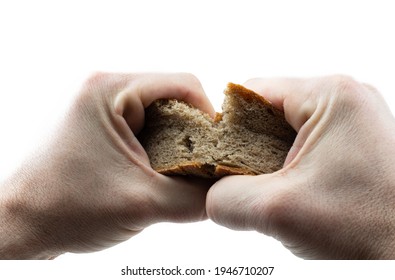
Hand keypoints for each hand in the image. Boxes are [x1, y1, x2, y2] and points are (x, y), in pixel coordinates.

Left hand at [0, 72, 214, 258]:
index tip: (219, 149)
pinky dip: (160, 149)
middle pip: (173, 99)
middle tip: (202, 166)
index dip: (209, 116)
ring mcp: (100, 107)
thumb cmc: (65, 208)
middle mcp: (104, 90)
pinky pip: (144, 128)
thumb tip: (225, 192)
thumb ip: (195, 199)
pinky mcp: (100, 125)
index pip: (183, 85)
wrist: (20, 226)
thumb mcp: (143, 205)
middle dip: (193, 134)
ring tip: (180, 174)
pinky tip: (160, 173)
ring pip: (160, 116)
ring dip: (177, 144)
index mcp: (110, 91)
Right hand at [207, 75, 394, 258]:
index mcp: (330, 95)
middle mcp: (343, 100)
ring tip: (264, 190)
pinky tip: (285, 191)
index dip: (228, 123)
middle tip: (239, 180)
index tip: (218, 157)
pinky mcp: (353, 143)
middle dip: (247, 146)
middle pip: (269, 112)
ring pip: (284, 131)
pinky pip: (303, 145)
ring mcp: (351, 121)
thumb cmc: (368, 230)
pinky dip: (286, 165)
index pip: (253, 92)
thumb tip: (210, 193)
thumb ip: (226, 198)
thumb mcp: (278, 212)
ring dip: (266, 160)